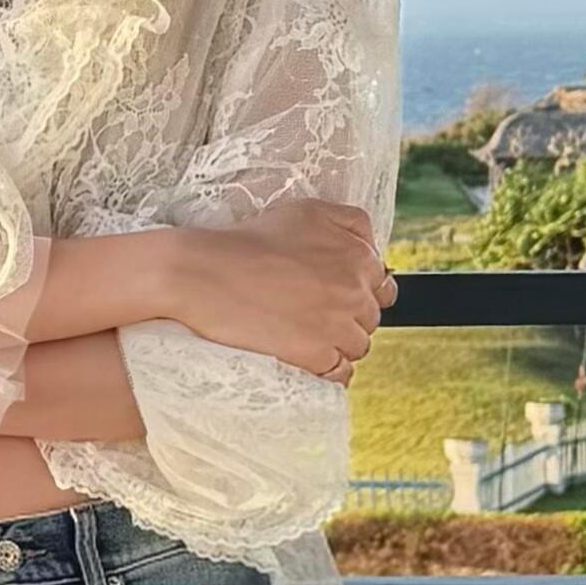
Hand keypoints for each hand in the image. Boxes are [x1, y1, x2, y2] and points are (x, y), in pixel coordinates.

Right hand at [168, 201, 394, 381]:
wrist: (204, 272)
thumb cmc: (247, 240)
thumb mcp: (306, 211)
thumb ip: (350, 223)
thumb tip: (374, 248)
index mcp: (357, 255)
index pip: (381, 285)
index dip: (356, 291)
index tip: (331, 295)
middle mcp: (354, 290)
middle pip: (370, 318)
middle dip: (346, 317)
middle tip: (309, 313)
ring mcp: (338, 324)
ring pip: (358, 346)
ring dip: (337, 344)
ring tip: (302, 334)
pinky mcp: (317, 354)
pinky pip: (341, 373)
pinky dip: (328, 370)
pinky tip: (307, 358)